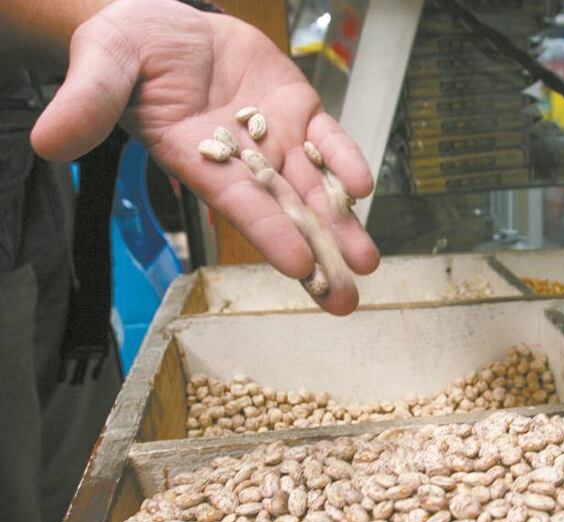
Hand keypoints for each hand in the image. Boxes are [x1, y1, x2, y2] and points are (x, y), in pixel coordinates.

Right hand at [31, 0, 376, 314]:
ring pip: (315, 187)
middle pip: (285, 213)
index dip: (269, 233)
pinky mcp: (299, 109)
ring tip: (366, 263)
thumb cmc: (126, 50)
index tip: (298, 267)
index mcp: (197, 160)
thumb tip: (47, 142)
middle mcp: (242, 160)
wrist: (163, 21)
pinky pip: (329, 140)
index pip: (238, 204)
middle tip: (345, 301)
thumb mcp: (101, 66)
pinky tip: (363, 190)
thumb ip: (85, 104)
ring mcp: (276, 137)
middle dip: (318, 256)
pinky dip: (346, 161)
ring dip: (342, 225)